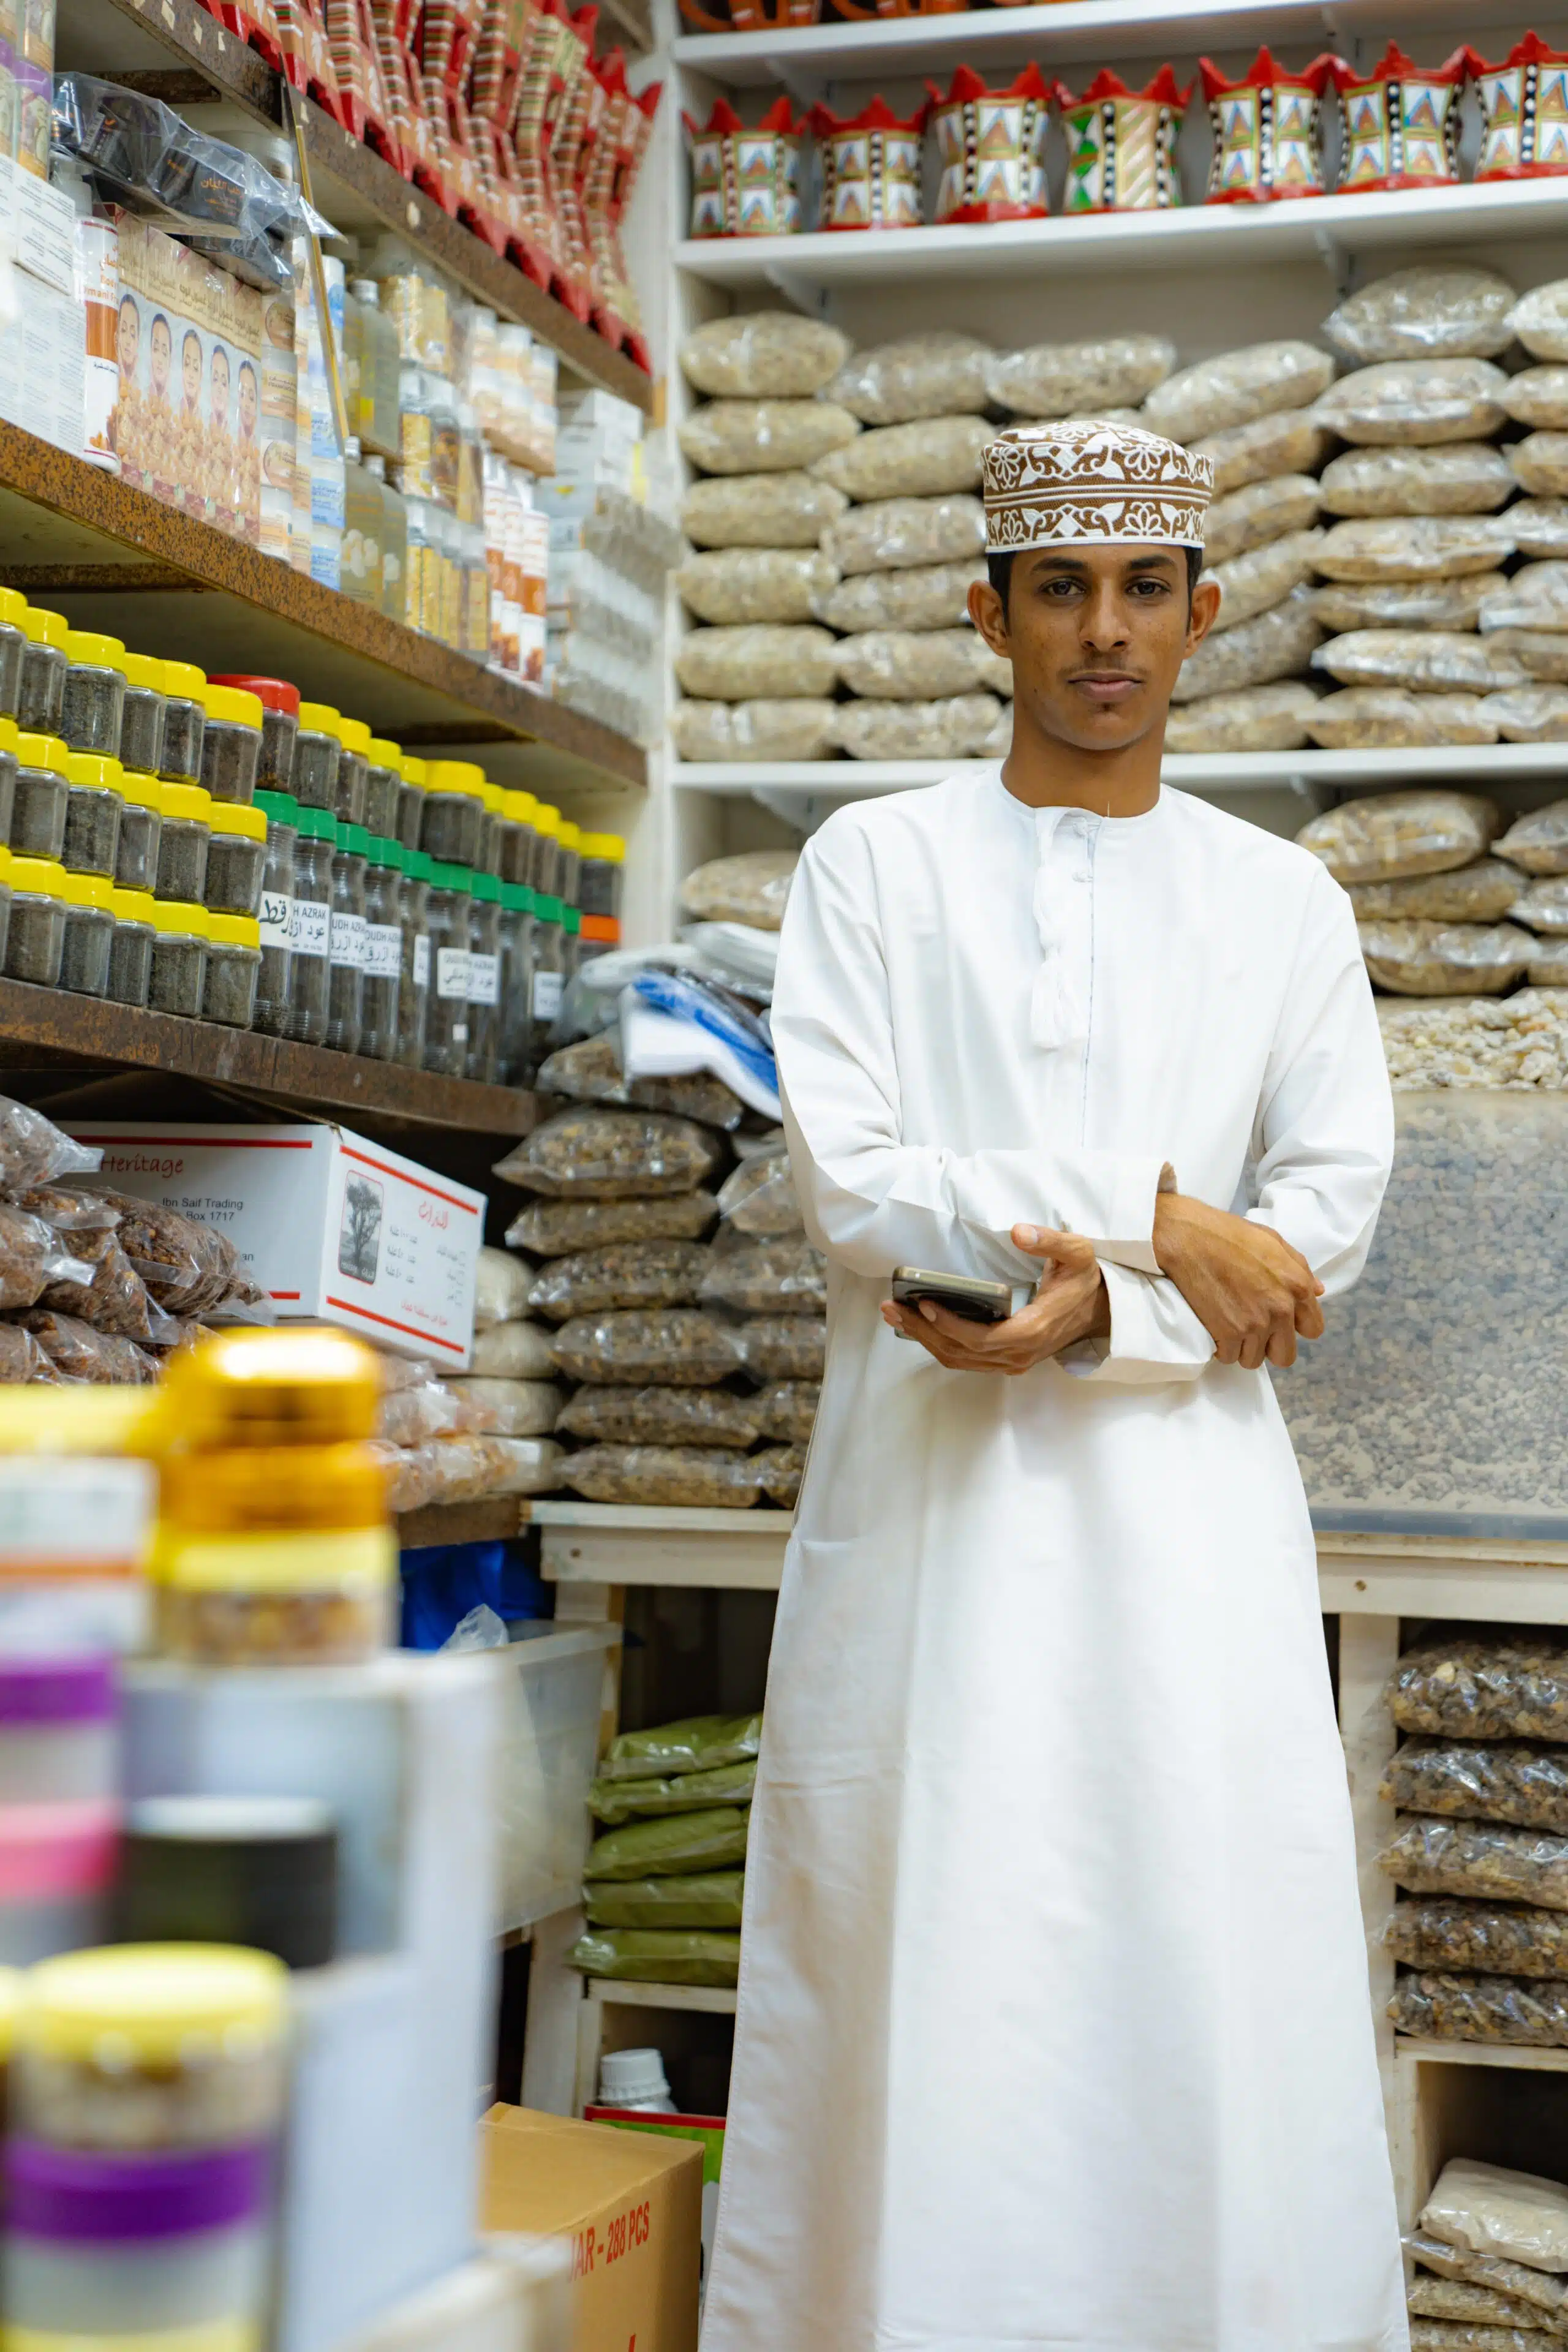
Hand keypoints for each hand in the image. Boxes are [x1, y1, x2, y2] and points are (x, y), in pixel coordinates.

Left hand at [879, 1227, 1108, 1376]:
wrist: (1100, 1310)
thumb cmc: (1084, 1280)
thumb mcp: (1077, 1253)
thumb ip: (1049, 1240)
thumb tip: (1018, 1231)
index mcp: (1033, 1331)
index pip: (982, 1338)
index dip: (949, 1325)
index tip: (924, 1303)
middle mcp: (1019, 1354)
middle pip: (961, 1351)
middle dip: (922, 1331)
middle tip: (892, 1308)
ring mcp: (1012, 1361)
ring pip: (959, 1359)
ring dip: (924, 1339)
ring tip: (895, 1315)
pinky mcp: (1006, 1360)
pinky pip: (966, 1358)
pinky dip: (939, 1343)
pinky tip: (918, 1324)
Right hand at [1153, 1192, 1323, 1369]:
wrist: (1188, 1238)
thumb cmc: (1228, 1235)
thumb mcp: (1273, 1241)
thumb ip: (1300, 1268)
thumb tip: (1318, 1290)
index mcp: (1297, 1286)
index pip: (1313, 1329)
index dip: (1294, 1327)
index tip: (1278, 1321)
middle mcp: (1281, 1309)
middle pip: (1285, 1356)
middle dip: (1269, 1346)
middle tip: (1251, 1329)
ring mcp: (1254, 1325)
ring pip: (1253, 1360)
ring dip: (1241, 1347)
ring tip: (1228, 1323)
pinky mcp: (1228, 1334)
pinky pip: (1228, 1357)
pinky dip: (1219, 1346)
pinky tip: (1214, 1325)